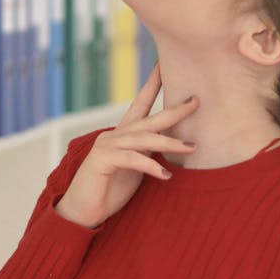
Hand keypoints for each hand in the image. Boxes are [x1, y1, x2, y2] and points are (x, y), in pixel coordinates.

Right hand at [54, 63, 198, 229]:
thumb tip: (173, 145)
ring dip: (169, 143)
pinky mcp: (102, 160)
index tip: (163, 67)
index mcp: (123, 135)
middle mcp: (114, 135)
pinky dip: (150, 166)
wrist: (83, 211)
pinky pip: (131, 159)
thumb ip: (148, 154)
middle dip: (173, 110)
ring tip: (191, 148)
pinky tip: (165, 175)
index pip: (140, 105)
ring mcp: (106, 145)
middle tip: (195, 101)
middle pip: (149, 119)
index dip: (152, 85)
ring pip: (144, 139)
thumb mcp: (135, 170)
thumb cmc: (110, 191)